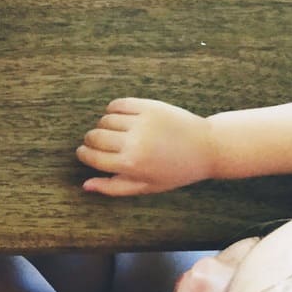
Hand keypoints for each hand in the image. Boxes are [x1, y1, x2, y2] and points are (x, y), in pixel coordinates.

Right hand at [77, 97, 216, 195]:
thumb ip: (114, 187)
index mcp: (131, 165)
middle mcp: (134, 142)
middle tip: (99, 143)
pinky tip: (121, 118)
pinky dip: (113, 110)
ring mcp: (141, 122)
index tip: (85, 153)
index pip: (92, 157)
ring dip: (104, 126)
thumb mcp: (146, 186)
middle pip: (94, 136)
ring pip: (104, 120)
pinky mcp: (148, 106)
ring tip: (115, 132)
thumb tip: (85, 185)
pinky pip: (117, 104)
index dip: (84, 154)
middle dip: (91, 141)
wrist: (207, 148)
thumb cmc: (176, 172)